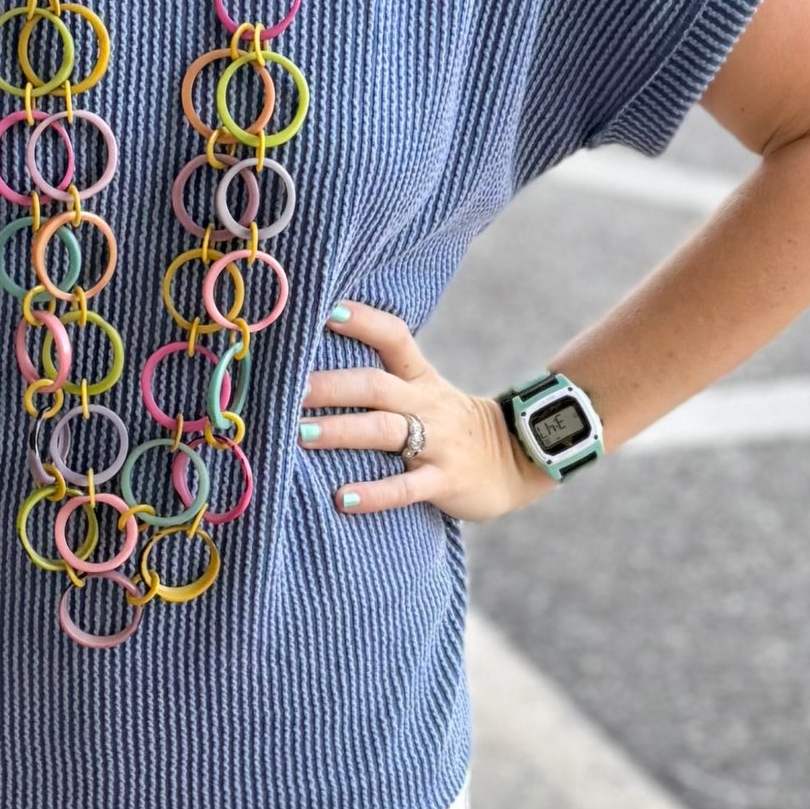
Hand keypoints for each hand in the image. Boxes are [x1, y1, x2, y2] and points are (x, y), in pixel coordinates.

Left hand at [300, 299, 546, 525]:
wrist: (519, 460)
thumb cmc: (452, 427)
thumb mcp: (427, 393)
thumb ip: (386, 381)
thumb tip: (322, 365)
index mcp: (421, 380)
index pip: (394, 338)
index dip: (364, 322)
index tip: (328, 310)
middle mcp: (426, 405)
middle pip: (376, 386)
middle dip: (331, 386)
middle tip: (290, 389)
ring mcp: (437, 444)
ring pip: (385, 432)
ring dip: (340, 431)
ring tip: (299, 435)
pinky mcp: (444, 481)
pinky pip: (406, 487)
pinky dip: (374, 493)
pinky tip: (341, 498)